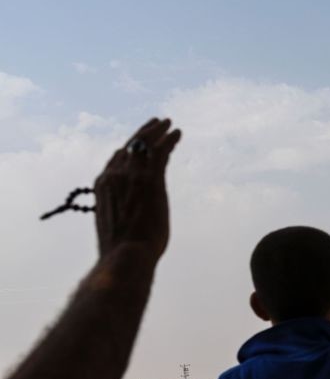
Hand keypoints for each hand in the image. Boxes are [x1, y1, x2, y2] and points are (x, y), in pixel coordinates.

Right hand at [95, 118, 181, 258]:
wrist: (126, 255)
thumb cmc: (122, 248)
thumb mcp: (116, 223)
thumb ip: (120, 209)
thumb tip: (129, 213)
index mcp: (103, 185)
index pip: (117, 158)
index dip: (131, 148)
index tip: (142, 143)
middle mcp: (114, 175)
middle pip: (130, 146)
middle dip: (144, 132)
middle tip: (157, 123)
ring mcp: (132, 176)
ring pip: (145, 144)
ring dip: (158, 131)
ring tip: (169, 123)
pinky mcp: (151, 179)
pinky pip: (160, 152)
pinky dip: (169, 140)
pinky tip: (177, 133)